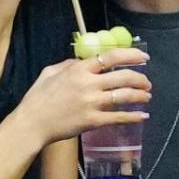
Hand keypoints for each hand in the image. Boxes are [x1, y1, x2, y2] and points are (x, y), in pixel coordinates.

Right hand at [16, 47, 150, 146]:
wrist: (32, 123)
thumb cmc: (37, 97)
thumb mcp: (50, 72)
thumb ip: (69, 64)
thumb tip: (84, 61)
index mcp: (79, 70)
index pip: (111, 57)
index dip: (131, 55)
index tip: (143, 56)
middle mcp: (89, 84)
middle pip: (123, 77)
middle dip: (140, 79)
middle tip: (146, 82)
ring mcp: (92, 103)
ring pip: (125, 96)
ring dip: (140, 96)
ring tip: (147, 97)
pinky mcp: (93, 121)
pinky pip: (118, 117)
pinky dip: (133, 116)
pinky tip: (142, 116)